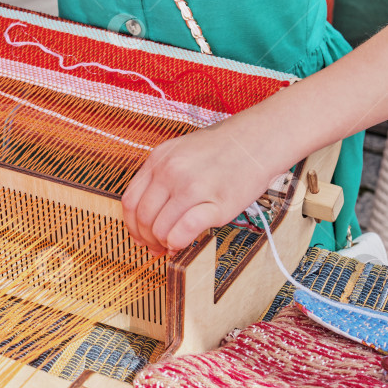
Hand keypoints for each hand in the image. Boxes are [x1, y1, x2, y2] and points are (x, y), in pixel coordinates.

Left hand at [121, 116, 286, 256]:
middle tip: (157, 247)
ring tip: (173, 244)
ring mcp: (192, 186)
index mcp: (158, 159)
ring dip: (164, 243)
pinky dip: (179, 242)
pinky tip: (183, 243)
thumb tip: (149, 218)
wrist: (257, 141)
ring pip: (161, 228)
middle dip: (147, 239)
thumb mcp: (180, 153)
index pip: (130, 201)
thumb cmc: (221, 150)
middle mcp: (170, 171)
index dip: (132, 225)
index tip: (140, 237)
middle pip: (144, 218)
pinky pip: (185, 230)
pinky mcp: (215, 202)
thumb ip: (162, 179)